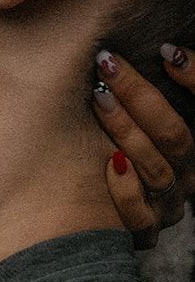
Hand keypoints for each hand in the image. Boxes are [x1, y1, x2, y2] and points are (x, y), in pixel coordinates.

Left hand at [93, 46, 194, 247]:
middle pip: (174, 136)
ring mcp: (168, 205)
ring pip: (156, 169)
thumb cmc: (122, 156)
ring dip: (125, 130)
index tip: (166, 51)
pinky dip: (125, 190)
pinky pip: (138, 215)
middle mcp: (188, 175)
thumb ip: (150, 99)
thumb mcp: (143, 124)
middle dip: (140, 96)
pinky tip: (111, 163)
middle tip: (109, 64)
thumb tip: (165, 52)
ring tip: (100, 96)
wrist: (96, 229)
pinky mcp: (145, 231)